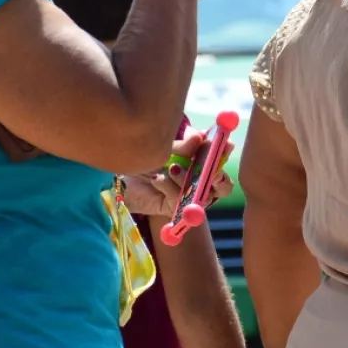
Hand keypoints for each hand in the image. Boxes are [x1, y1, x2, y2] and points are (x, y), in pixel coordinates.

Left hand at [120, 132, 234, 216]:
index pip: (221, 159)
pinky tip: (156, 179)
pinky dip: (168, 186)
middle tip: (213, 171)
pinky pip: (179, 200)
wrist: (121, 177)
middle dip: (219, 177)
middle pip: (222, 185)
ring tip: (172, 168)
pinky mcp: (175, 210)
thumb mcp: (163, 147)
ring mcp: (189, 198)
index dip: (225, 152)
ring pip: (203, 195)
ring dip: (189, 180)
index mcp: (202, 163)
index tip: (226, 144)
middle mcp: (200, 182)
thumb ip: (182, 145)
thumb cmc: (145, 158)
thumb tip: (199, 137)